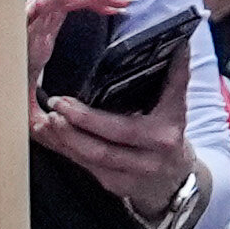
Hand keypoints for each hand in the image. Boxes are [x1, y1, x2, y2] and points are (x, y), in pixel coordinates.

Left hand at [30, 90, 188, 222]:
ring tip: (49, 117)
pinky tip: (49, 136)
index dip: (136, 88)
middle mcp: (152, 153)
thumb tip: (180, 44)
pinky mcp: (114, 184)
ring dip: (67, 136)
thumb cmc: (169, 135)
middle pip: (114, 134)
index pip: (140, 114)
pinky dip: (65, 149)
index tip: (113, 77)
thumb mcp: (177, 107)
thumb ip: (176, 77)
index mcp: (168, 128)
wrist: (173, 182)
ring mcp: (133, 173)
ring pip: (95, 155)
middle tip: (59, 102)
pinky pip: (85, 166)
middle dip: (83, 118)